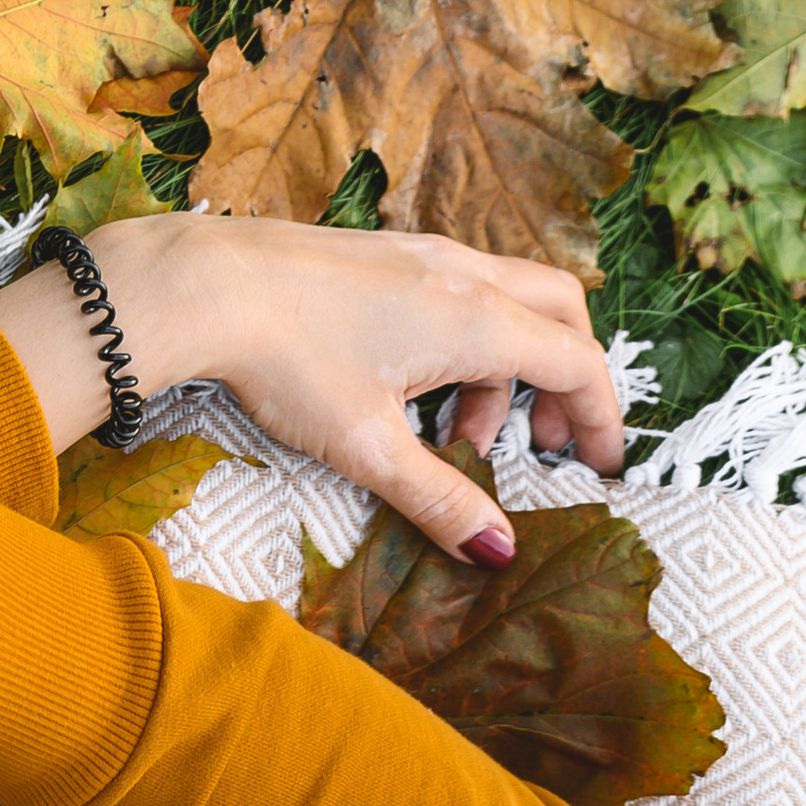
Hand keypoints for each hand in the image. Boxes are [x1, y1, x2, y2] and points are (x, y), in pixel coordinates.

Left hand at [0, 216, 623, 564]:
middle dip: (566, 381)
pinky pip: (457, 293)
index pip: (576, 361)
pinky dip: (464, 346)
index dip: (599, 416)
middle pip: (558, 313)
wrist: (204, 286)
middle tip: (545, 445)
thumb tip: (499, 552)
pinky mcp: (384, 254)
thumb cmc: (288, 360)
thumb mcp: (369, 449)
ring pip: (504, 303)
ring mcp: (422, 254)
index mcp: (476, 318)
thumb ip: (441, 501)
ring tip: (459, 443)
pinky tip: (416, 394)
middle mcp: (462, 272)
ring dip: (504, 373)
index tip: (601, 465)